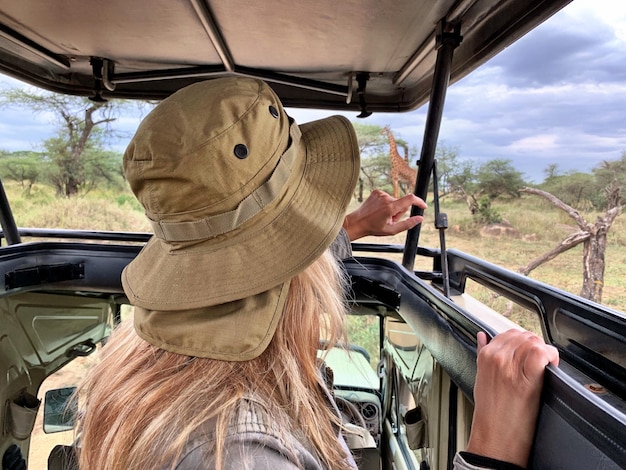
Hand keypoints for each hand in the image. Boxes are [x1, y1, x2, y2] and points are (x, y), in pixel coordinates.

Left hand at [342, 189, 426, 240]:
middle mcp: (386, 198)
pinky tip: (379, 210)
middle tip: (390, 220)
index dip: (419, 202)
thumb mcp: (392, 230)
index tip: (423, 206)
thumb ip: (408, 224)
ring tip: (382, 216)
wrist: (357, 222)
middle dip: (399, 211)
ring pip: (395, 200)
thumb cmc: (373, 228)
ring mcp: (380, 193)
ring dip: (392, 208)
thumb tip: (420, 218)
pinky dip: (386, 204)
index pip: (410, 199)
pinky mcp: (376, 192)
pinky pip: (388, 197)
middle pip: (402, 203)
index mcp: (390, 207)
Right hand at [466, 329, 558, 467]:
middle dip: (534, 345)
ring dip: (544, 352)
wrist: (495, 437)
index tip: (528, 354)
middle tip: (538, 362)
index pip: (509, 333)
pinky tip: (550, 368)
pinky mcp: (526, 379)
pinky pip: (541, 354)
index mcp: (485, 356)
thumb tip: (483, 337)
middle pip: (524, 336)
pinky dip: (550, 357)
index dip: (523, 343)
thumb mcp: (481, 378)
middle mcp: (497, 357)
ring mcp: (511, 367)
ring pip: (533, 341)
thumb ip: (482, 354)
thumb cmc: (490, 413)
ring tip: (544, 367)